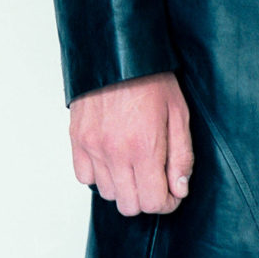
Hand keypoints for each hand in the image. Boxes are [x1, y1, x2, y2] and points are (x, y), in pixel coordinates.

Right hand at [69, 71, 194, 215]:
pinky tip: (113, 160)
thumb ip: (181, 156)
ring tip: (134, 166)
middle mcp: (115, 152)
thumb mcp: (179, 114)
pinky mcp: (77, 140)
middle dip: (147, 198)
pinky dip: (99, 175)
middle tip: (156, 181)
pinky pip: (84, 177)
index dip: (167, 203)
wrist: (117, 52)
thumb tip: (179, 189)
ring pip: (108, 194)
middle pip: (129, 205)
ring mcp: (92, 147)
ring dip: (124, 187)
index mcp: (144, 148)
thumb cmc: (151, 78)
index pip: (153, 202)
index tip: (172, 193)